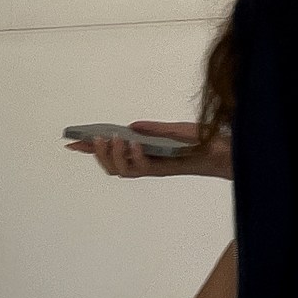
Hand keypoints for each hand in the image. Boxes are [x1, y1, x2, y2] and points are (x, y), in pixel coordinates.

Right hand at [68, 122, 231, 180]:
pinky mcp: (167, 169)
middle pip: (112, 167)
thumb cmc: (205, 140)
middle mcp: (147, 163)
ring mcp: (156, 168)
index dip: (91, 150)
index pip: (113, 153)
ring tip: (113, 139)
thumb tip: (131, 126)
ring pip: (123, 171)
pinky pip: (144, 168)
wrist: (227, 151)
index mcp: (145, 153)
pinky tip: (136, 144)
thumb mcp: (176, 129)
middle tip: (94, 139)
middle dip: (97, 154)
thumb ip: (154, 129)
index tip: (70, 142)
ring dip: (113, 156)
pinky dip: (136, 155)